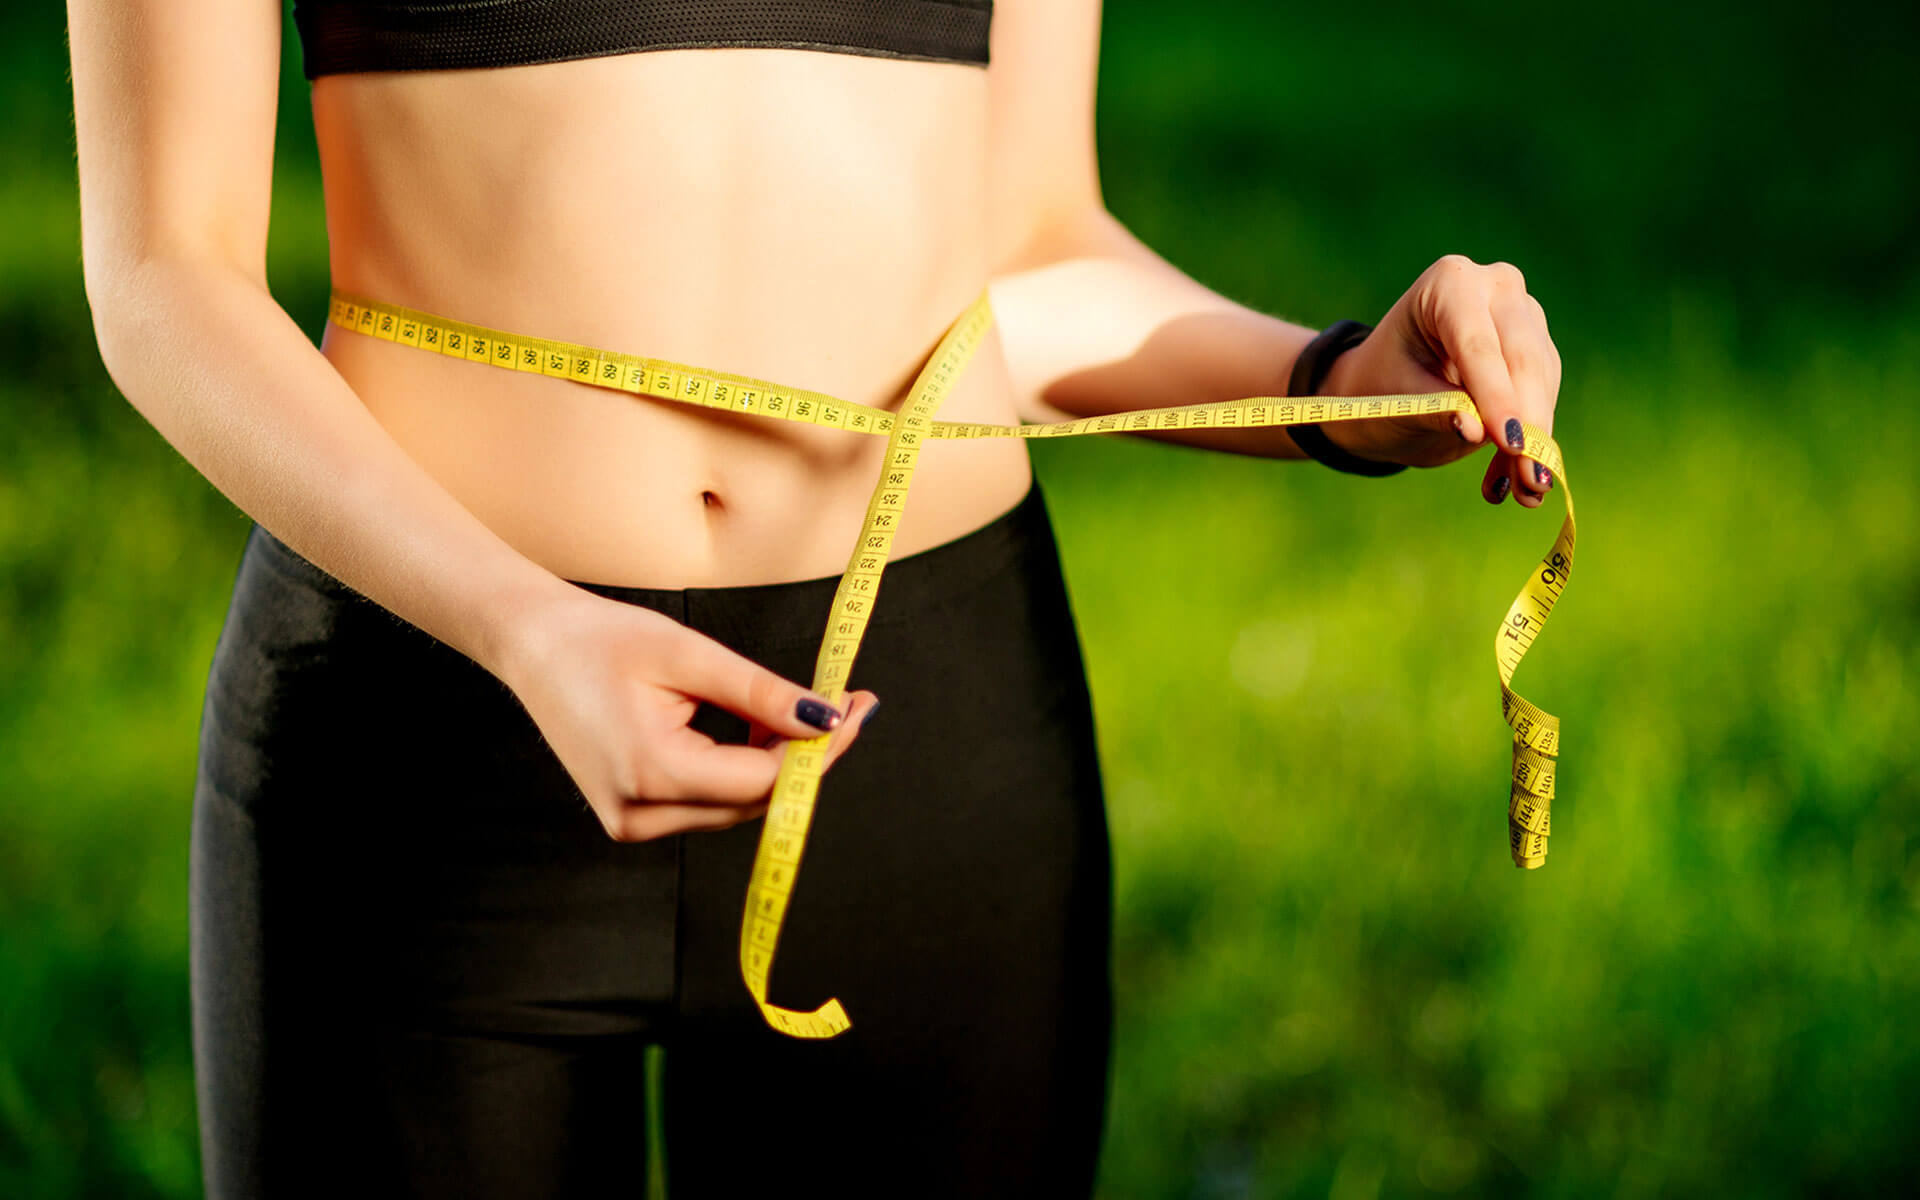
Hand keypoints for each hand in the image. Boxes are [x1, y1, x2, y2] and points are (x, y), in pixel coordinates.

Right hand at [499, 588, 878, 841]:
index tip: (860, 706)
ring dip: (777, 765)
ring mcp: (633, 823)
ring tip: (801, 711)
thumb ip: (760, 694)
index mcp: (652, 773)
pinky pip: (709, 802)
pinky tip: (757, 730)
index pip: (764, 779)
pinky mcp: (633, 817)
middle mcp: (641, 815)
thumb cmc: (602, 640)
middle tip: (848, 705)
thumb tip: (827, 719)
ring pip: (737, 807)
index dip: (820, 748)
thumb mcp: (689, 654)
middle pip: (755, 801)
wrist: (532, 646)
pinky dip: (742, 770)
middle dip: (808, 757)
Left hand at [1315, 254, 1562, 507]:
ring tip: (1526, 492)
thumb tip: (1476, 432)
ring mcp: (1522, 312)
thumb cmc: (1383, 384)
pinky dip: (1533, 437)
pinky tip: (1518, 478)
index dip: (1496, 397)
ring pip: (1542, 378)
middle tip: (1531, 480)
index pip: (1477, 346)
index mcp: (1448, 283)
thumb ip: (1434, 411)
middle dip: (1527, 424)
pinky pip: (1545, 392)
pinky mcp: (1537, 343)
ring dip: (1537, 438)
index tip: (1508, 443)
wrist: (1387, 380)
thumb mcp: (1396, 400)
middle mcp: (1494, 286)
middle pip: (1522, 358)